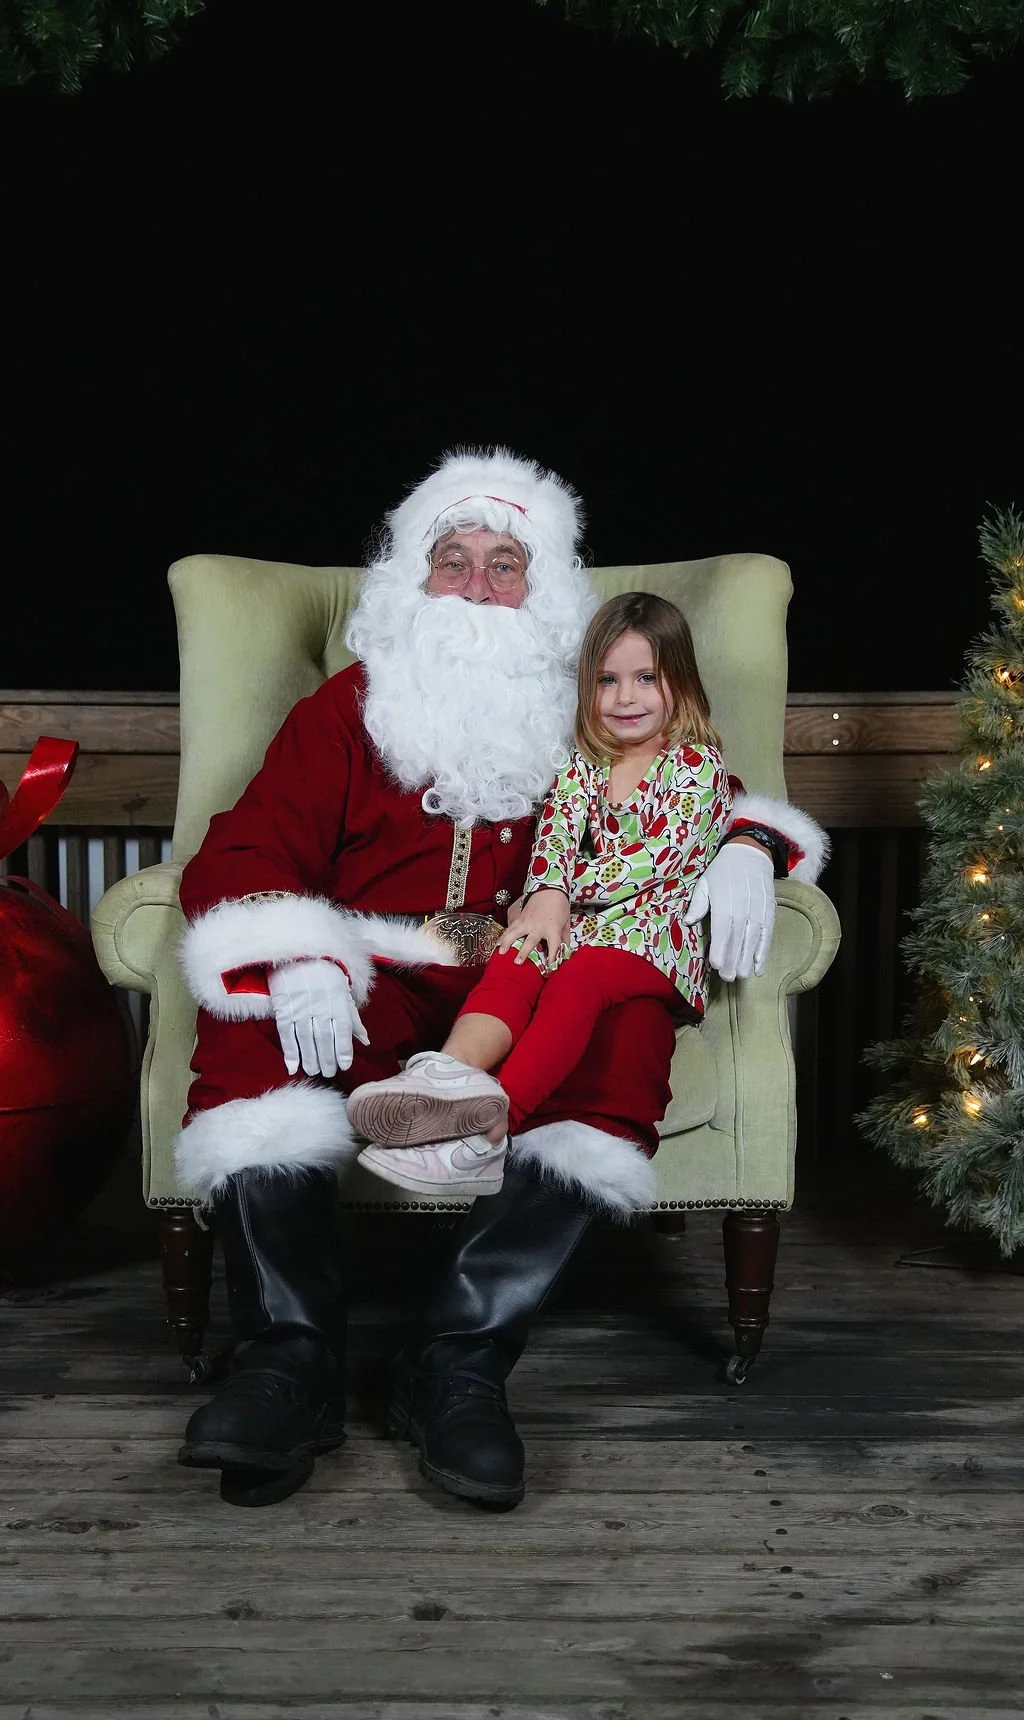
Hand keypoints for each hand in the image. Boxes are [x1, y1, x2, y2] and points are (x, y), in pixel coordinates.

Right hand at [267, 957, 369, 1076]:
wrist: (298, 951)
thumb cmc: (325, 973)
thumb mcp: (343, 990)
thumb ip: (353, 1018)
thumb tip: (365, 1041)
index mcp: (337, 998)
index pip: (342, 1028)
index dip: (343, 1049)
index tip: (344, 1065)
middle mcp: (320, 1003)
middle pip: (323, 1037)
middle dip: (327, 1058)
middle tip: (328, 1073)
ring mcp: (300, 1005)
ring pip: (306, 1038)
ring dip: (310, 1058)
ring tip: (313, 1071)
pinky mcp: (283, 1005)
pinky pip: (287, 1032)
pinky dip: (290, 1051)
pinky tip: (293, 1066)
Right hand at [496, 888, 569, 965]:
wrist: (550, 888)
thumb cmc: (560, 906)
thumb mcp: (566, 922)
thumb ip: (564, 939)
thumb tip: (564, 953)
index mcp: (553, 928)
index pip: (554, 946)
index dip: (552, 957)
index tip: (550, 967)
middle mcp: (539, 926)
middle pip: (530, 940)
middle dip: (524, 952)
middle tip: (517, 962)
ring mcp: (527, 921)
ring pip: (515, 932)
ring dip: (507, 942)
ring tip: (501, 952)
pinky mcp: (520, 916)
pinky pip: (510, 927)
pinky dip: (503, 935)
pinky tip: (498, 943)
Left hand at [682, 840, 775, 981]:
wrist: (751, 854)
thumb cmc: (722, 871)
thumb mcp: (705, 883)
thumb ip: (697, 904)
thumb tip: (687, 922)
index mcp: (724, 900)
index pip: (722, 927)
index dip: (720, 947)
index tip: (716, 965)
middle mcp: (743, 906)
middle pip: (738, 936)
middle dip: (733, 958)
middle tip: (728, 978)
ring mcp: (758, 909)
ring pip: (753, 937)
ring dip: (748, 958)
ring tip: (742, 975)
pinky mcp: (770, 911)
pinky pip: (768, 933)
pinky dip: (764, 950)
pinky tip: (759, 966)